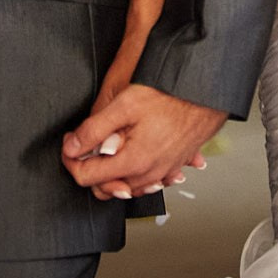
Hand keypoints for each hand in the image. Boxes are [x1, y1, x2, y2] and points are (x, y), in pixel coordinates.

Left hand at [61, 80, 222, 202]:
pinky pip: (148, 179)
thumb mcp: (124, 104)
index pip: (86, 177)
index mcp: (133, 162)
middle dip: (90, 168)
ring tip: (108, 144)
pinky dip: (136, 172)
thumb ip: (94, 129)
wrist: (206, 90)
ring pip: (126, 185)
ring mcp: (164, 172)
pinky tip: (134, 154)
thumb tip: (72, 148)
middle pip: (105, 187)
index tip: (71, 141)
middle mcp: (149, 174)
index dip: (71, 159)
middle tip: (85, 143)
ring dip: (112, 171)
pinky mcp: (174, 165)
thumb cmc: (172, 94)